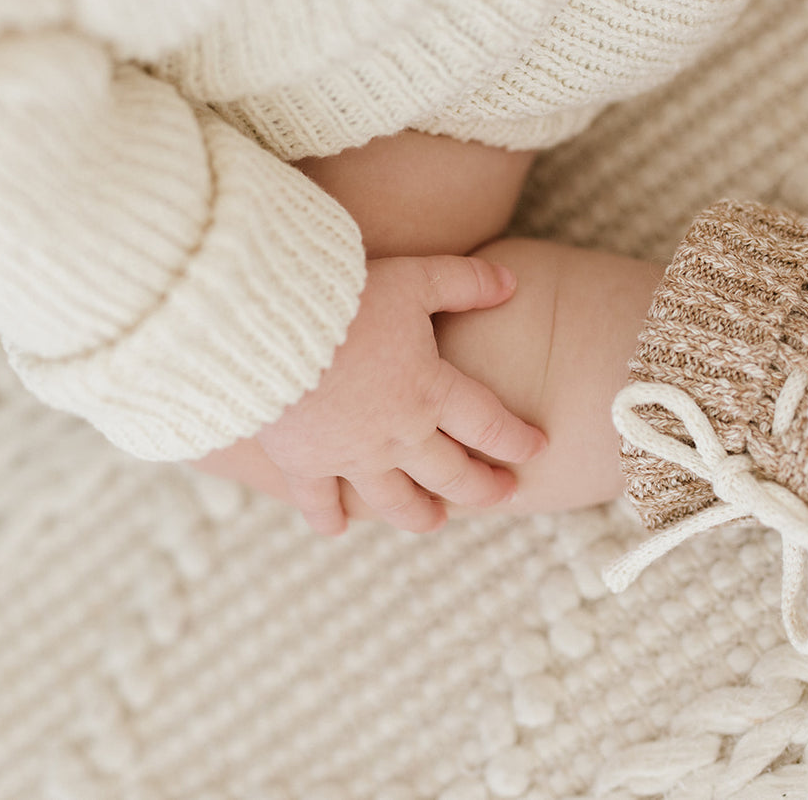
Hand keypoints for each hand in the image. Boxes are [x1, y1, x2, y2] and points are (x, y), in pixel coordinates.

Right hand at [255, 255, 547, 534]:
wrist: (269, 326)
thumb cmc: (345, 296)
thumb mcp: (413, 278)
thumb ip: (464, 280)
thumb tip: (511, 282)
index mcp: (431, 391)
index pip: (490, 425)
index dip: (518, 440)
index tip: (538, 448)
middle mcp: (399, 434)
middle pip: (452, 474)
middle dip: (483, 487)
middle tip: (504, 495)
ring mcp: (351, 455)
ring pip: (397, 501)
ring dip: (420, 515)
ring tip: (435, 523)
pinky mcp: (304, 462)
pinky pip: (321, 502)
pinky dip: (330, 519)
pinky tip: (338, 529)